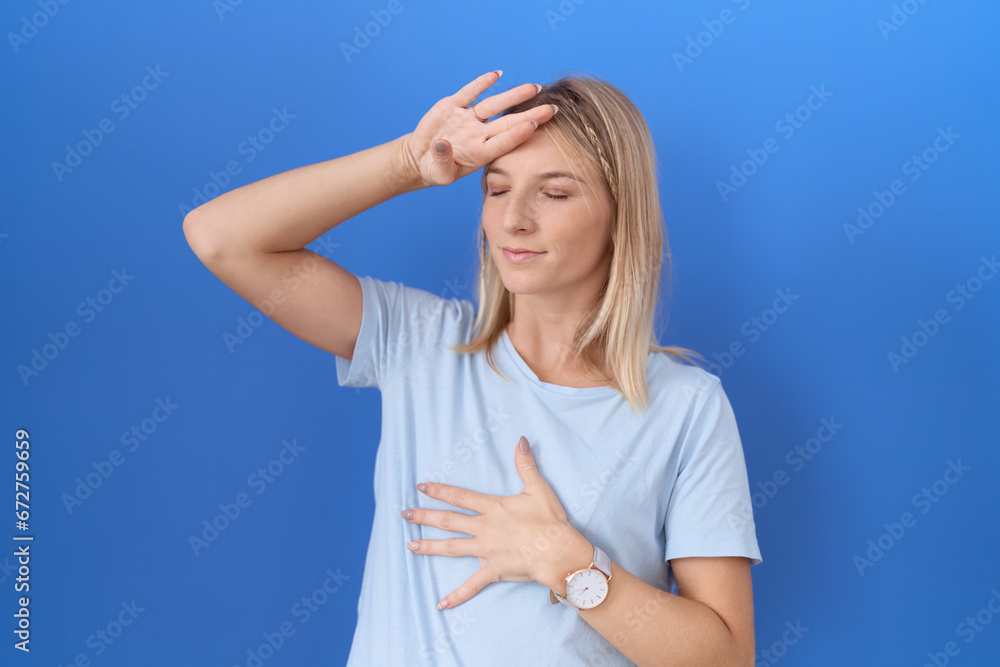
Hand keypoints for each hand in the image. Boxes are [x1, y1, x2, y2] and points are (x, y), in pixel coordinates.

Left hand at [401, 435, 591, 609]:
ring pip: (451, 548)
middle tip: (404, 514)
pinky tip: (441, 604)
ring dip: (429, 547)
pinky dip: (456, 596)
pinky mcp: (492, 570)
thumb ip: (525, 464)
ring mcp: (485, 550)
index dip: (439, 490)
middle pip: (448, 521)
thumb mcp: (538, 488)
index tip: (421, 487)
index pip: (459, 496)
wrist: (557, 551)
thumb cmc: (549, 520)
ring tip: (410, 546)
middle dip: (424, 516)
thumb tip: (521, 440)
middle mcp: (483, 528)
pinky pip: (471, 585)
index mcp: (492, 508)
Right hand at [403, 70, 557, 186]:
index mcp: (480, 152)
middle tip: (552, 108)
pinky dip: (482, 83)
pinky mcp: (454, 106)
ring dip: (513, 96)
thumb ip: (442, 161)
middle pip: (508, 122)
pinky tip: (497, 74)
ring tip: (535, 87)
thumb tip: (442, 144)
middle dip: (530, 115)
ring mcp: (468, 119)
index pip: (503, 142)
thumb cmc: (434, 170)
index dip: (518, 133)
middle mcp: (479, 134)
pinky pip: (470, 92)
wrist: (422, 156)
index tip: (534, 124)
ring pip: (494, 104)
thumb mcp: (437, 173)